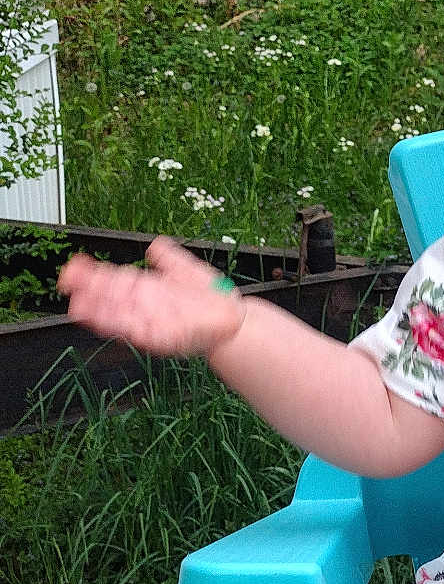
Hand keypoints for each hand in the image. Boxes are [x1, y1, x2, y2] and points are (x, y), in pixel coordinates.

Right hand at [58, 236, 246, 357]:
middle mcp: (144, 307)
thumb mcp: (188, 271)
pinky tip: (111, 321)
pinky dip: (126, 327)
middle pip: (111, 299)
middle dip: (90, 292)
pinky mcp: (163, 338)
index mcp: (146, 290)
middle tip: (69, 284)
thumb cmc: (212, 298)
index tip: (73, 267)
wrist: (234, 319)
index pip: (113, 280)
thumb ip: (169, 258)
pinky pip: (140, 333)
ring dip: (99, 313)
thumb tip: (155, 244)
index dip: (92, 275)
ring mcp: (151, 324)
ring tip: (79, 307)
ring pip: (119, 318)